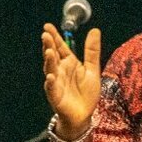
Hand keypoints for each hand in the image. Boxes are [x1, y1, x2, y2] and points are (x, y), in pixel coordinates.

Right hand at [42, 24, 100, 139]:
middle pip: (53, 56)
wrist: (83, 115)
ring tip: (49, 51)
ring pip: (50, 69)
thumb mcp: (92, 69)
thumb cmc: (86, 93)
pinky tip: (50, 76)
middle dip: (49, 45)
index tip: (48, 26)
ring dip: (49, 61)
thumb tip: (95, 30)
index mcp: (69, 63)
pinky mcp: (56, 96)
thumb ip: (92, 51)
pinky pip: (51, 88)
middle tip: (46, 35)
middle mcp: (60, 71)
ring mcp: (56, 83)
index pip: (60, 47)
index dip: (55, 37)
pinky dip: (50, 82)